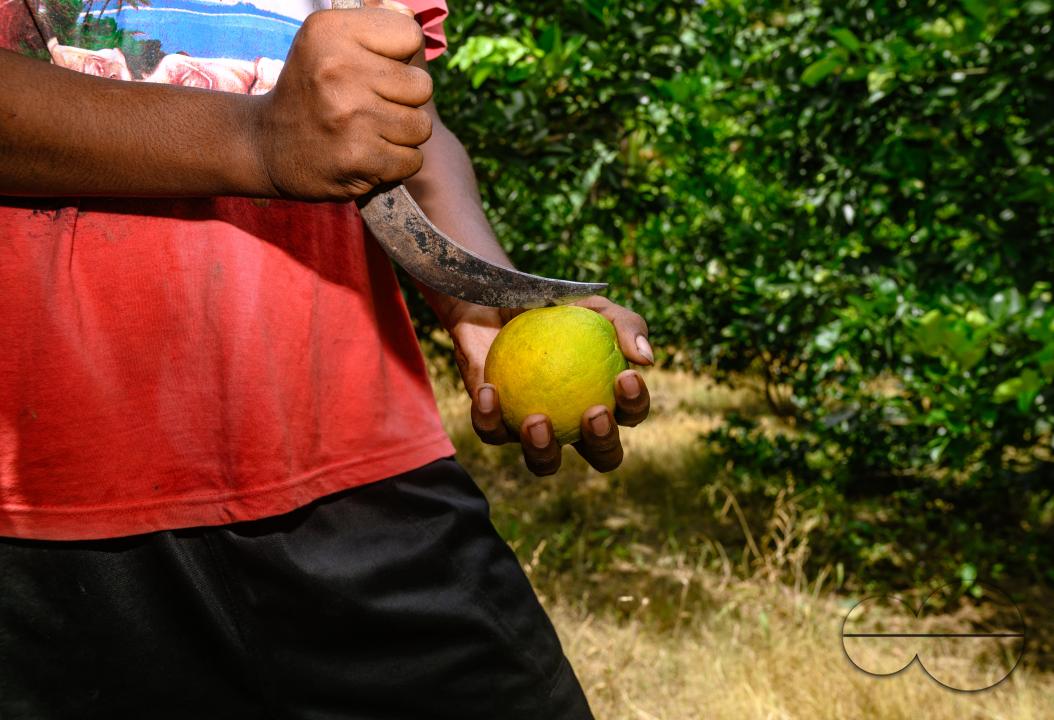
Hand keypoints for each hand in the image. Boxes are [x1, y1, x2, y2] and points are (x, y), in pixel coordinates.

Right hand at [251, 8, 432, 199]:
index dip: (400, 56)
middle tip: (371, 106)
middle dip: (406, 100)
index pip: (410, 34)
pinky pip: (412, 160)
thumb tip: (409, 14)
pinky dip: (396, 164)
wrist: (268, 147)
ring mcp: (350, 116)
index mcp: (330, 31)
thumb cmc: (313, 89)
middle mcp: (338, 70)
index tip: (375, 68)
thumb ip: (373, 24)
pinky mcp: (359, 158)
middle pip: (422, 86)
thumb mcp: (327, 42)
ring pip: (421, 127)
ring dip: (403, 135)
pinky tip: (368, 156)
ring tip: (370, 131)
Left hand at [443, 296, 652, 475]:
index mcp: (602, 400)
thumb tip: (645, 359)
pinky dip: (489, 415)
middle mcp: (572, 425)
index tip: (625, 377)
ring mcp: (533, 431)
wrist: (495, 302)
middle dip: (603, 444)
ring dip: (543, 449)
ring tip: (537, 420)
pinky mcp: (494, 424)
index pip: (629, 415)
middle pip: (600, 456)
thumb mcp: (591, 307)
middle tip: (593, 413)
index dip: (634, 405)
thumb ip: (625, 325)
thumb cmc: (551, 309)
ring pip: (544, 462)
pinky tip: (490, 391)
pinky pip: (492, 430)